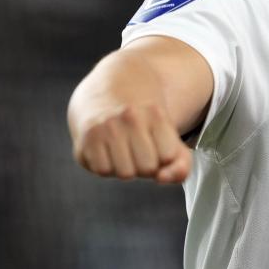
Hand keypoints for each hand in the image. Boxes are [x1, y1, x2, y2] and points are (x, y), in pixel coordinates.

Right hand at [70, 99, 192, 183]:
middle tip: (137, 147)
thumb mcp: (169, 134)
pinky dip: (106, 166)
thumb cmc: (143, 119)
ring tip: (122, 148)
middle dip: (144, 165)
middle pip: (147, 168)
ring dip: (125, 167)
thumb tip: (162, 178)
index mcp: (156, 113)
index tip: (156, 143)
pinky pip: (102, 171)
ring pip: (124, 173)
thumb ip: (181, 162)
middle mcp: (130, 117)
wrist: (107, 90)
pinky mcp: (87, 136)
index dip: (163, 157)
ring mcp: (107, 126)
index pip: (168, 158)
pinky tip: (107, 150)